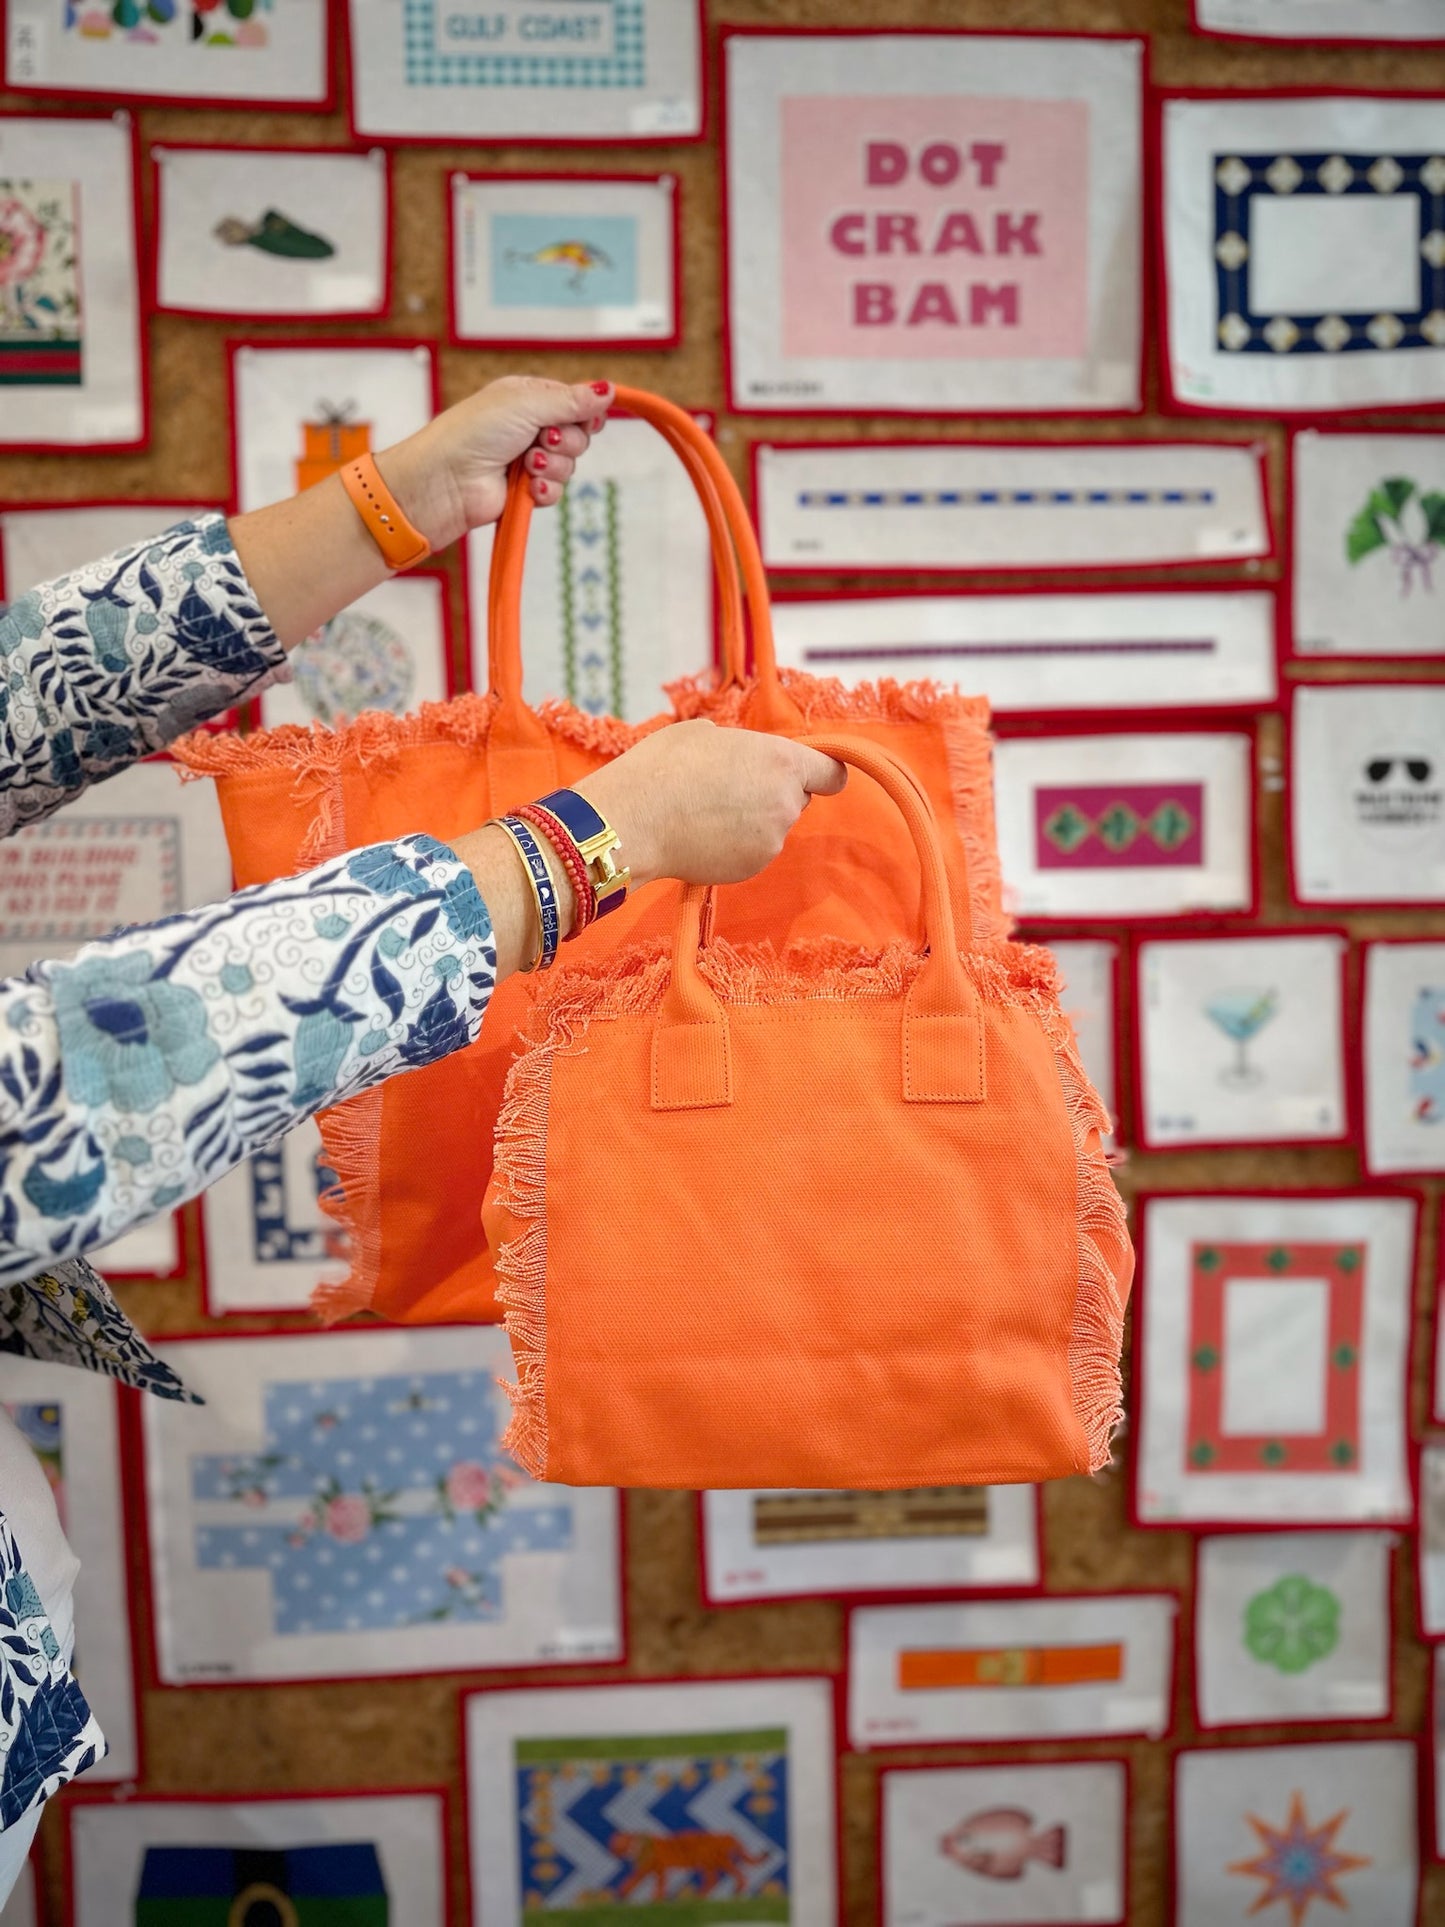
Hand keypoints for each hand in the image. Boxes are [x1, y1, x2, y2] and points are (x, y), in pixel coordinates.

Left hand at [380, 374, 613, 550]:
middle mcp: (530, 427)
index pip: (575, 402)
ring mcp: (528, 460)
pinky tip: (528, 487)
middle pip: (579, 435)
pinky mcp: (525, 491)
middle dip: (566, 441)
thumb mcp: (527, 404)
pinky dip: (545, 490)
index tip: (587, 418)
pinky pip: (556, 491)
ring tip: (526, 465)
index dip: (585, 412)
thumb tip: (609, 389)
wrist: (446, 479)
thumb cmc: (475, 431)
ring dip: (552, 466)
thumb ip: (572, 400)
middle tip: (543, 439)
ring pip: (569, 465)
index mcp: (528, 398)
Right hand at [575, 721, 847, 890]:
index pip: (833, 774)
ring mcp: (771, 841)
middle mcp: (786, 804)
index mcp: (783, 762)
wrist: (634, 820)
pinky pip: (753, 850)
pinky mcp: (751, 867)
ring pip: (773, 826)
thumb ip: (741, 745)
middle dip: (773, 793)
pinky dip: (736, 844)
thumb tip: (738, 753)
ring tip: (707, 811)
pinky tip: (703, 834)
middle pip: (797, 799)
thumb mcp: (705, 733)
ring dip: (752, 820)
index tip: (810, 774)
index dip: (822, 772)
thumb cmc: (664, 767)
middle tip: (730, 787)